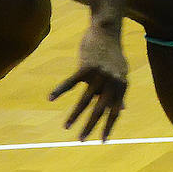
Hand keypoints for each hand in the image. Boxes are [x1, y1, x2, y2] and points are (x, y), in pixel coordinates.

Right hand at [49, 21, 127, 141]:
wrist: (107, 31)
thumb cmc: (112, 53)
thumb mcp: (121, 72)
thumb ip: (119, 91)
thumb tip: (122, 109)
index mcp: (121, 85)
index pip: (115, 111)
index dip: (109, 126)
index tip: (102, 140)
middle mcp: (113, 81)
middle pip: (100, 109)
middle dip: (90, 126)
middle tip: (81, 141)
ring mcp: (100, 74)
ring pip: (85, 100)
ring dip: (74, 115)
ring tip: (66, 127)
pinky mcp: (87, 66)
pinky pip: (72, 82)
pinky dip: (60, 90)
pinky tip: (51, 97)